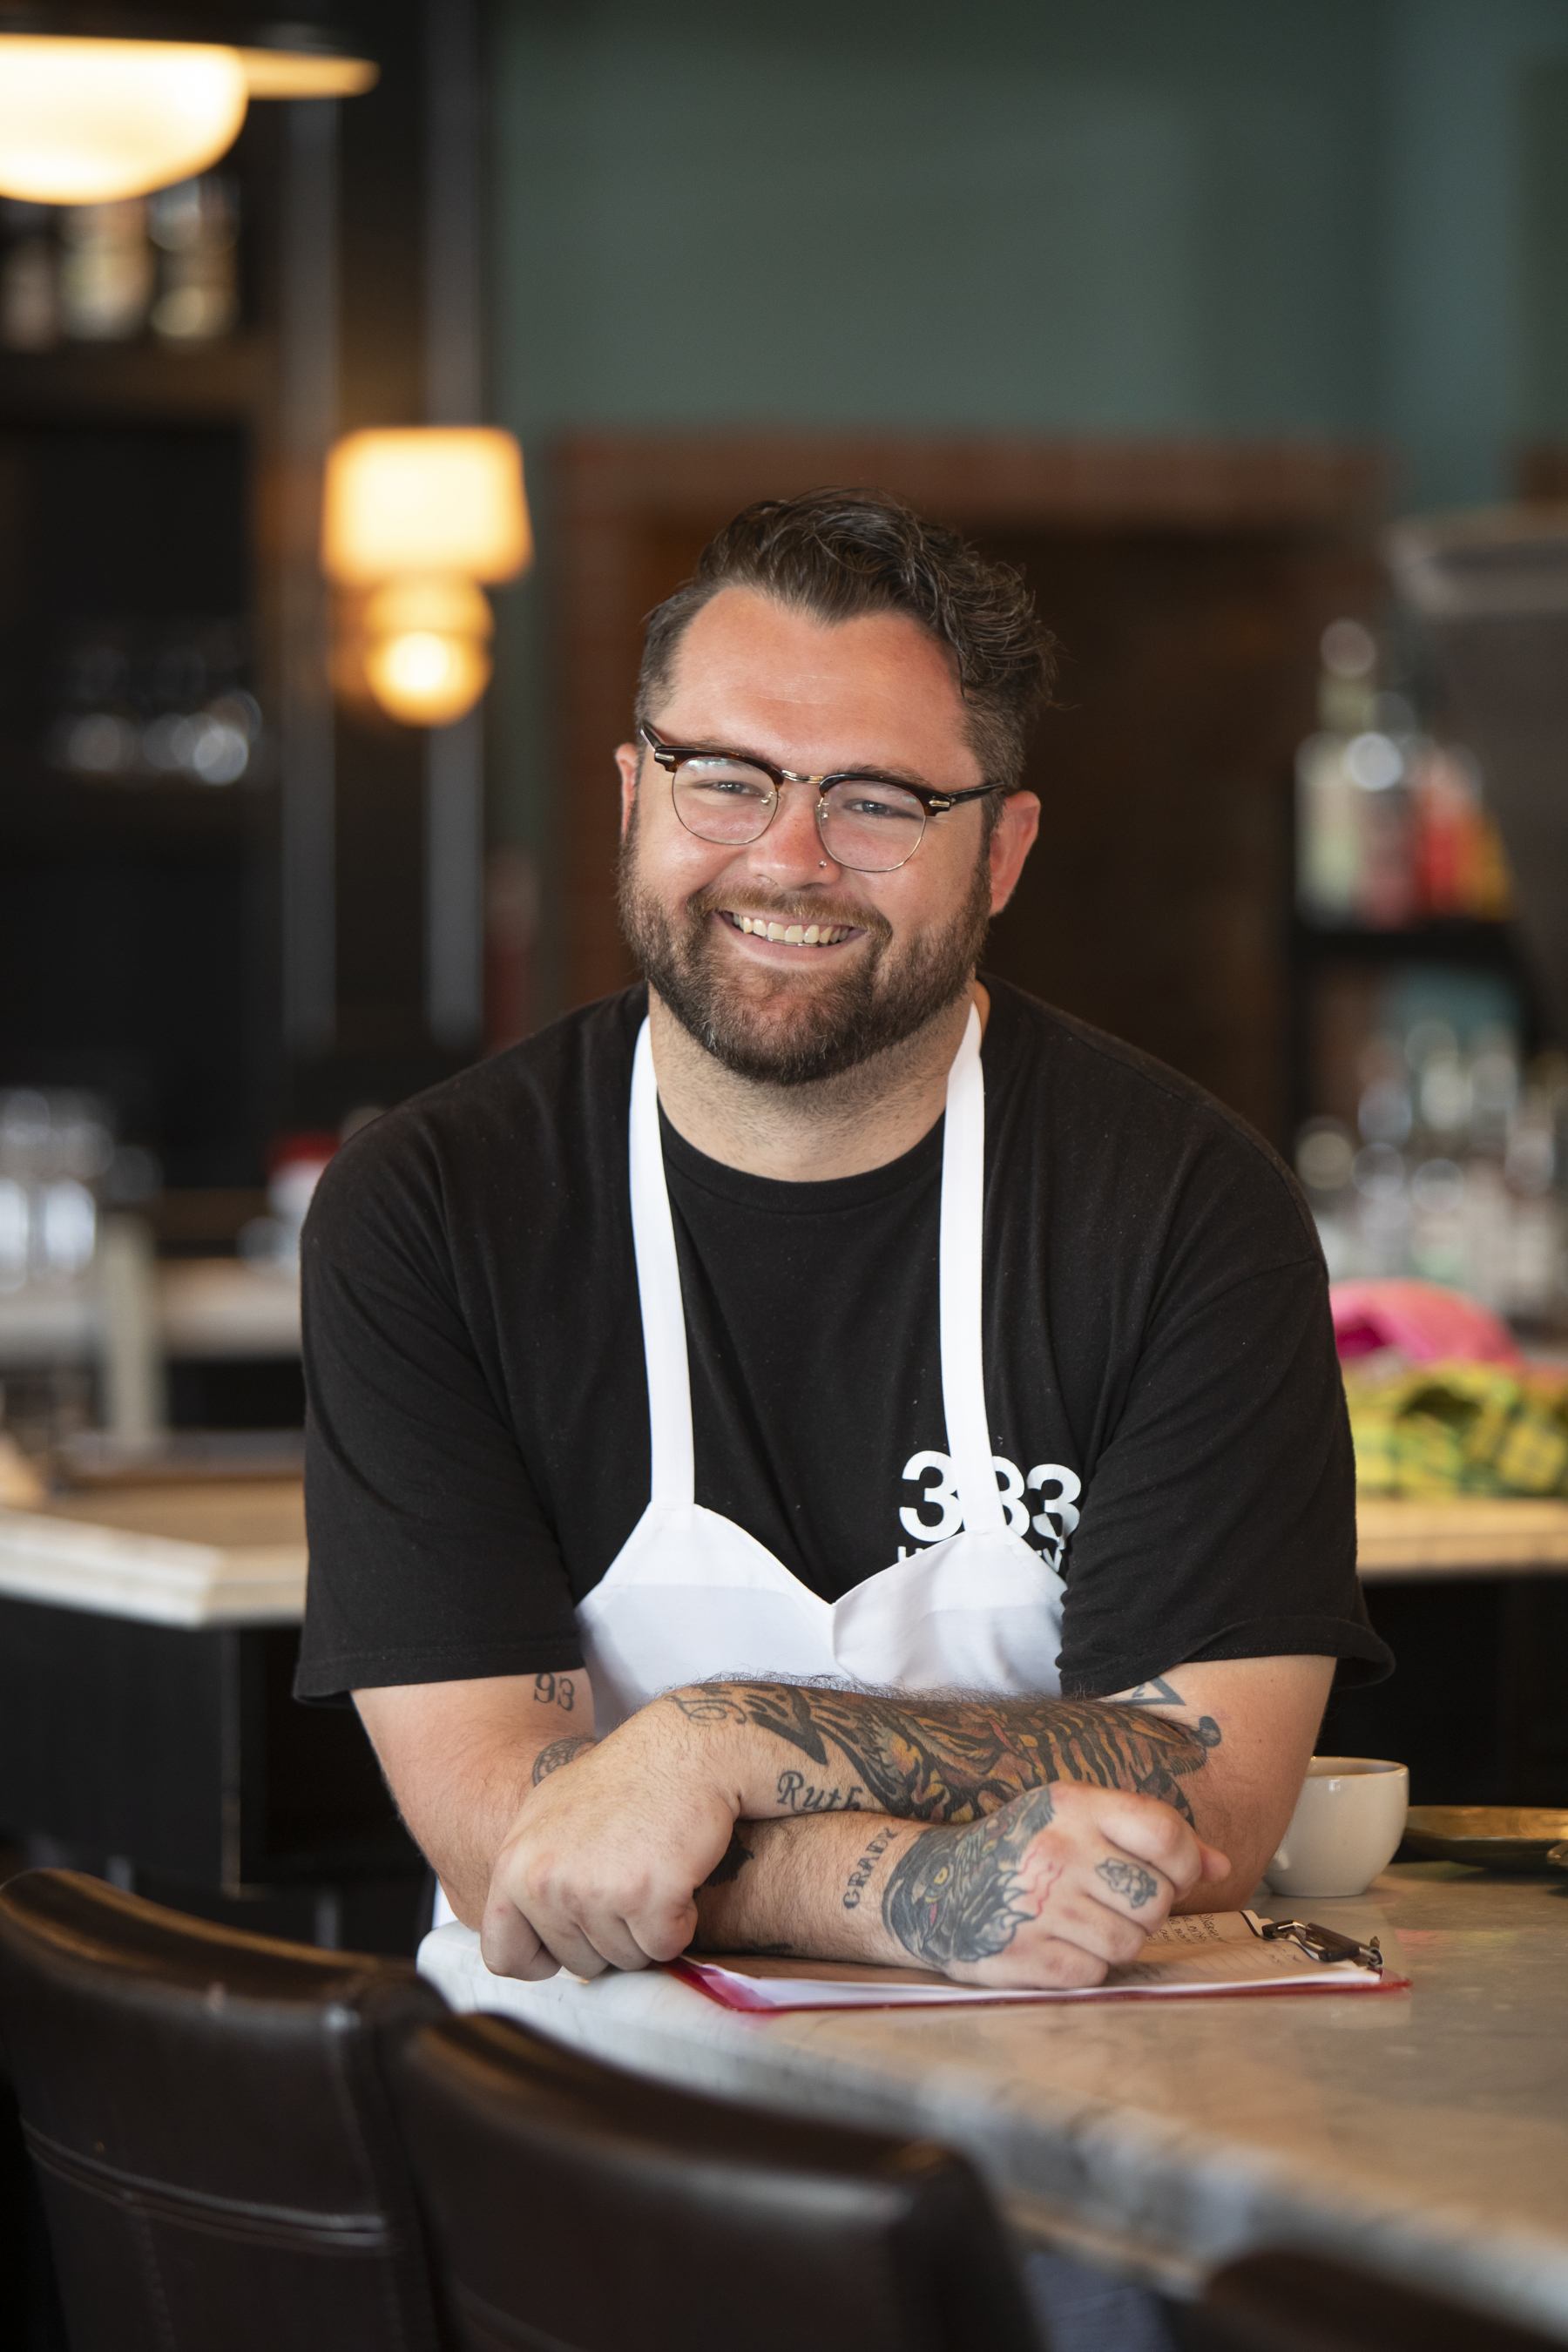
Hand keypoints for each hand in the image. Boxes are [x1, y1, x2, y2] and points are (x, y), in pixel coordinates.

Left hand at [480, 1707, 737, 1980]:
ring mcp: (596, 1891)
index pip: (505, 1956)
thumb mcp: (547, 1816)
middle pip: (579, 1964)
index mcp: (515, 1865)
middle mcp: (547, 1882)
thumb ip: (529, 1876)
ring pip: (625, 1959)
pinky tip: (677, 1875)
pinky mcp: (648, 1897)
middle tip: (628, 1879)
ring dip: (647, 1928)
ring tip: (651, 1869)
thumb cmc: (622, 1779)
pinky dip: (681, 1921)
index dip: (543, 1958)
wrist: (682, 1750)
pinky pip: (666, 1946)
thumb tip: (523, 1934)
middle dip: (611, 1935)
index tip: (571, 1937)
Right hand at [874, 1781, 1228, 1987]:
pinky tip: (1057, 1942)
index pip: (1165, 1835)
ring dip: (1117, 1940)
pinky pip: (1095, 1972)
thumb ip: (1150, 1837)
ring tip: (1081, 1920)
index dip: (1183, 1864)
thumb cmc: (1021, 1850)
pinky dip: (1086, 1964)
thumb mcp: (1077, 1820)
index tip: (1165, 1873)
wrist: (931, 1885)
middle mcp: (1055, 1851)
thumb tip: (1220, 1865)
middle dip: (1146, 1908)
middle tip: (1110, 1899)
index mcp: (1072, 1805)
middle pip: (1156, 1899)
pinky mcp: (1024, 1955)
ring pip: (1131, 1942)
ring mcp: (1038, 1906)